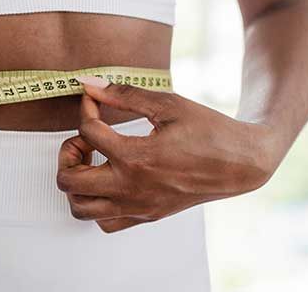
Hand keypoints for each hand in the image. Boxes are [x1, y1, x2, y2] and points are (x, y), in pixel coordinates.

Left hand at [56, 76, 284, 232]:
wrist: (240, 163)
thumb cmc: (209, 131)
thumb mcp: (168, 104)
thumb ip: (124, 95)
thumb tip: (90, 86)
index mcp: (136, 157)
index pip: (88, 131)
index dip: (86, 108)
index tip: (94, 100)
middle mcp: (131, 188)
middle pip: (68, 180)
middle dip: (67, 153)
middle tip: (85, 139)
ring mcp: (138, 206)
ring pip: (80, 208)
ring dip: (76, 183)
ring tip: (93, 162)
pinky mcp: (146, 216)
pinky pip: (104, 222)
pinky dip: (96, 204)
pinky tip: (108, 181)